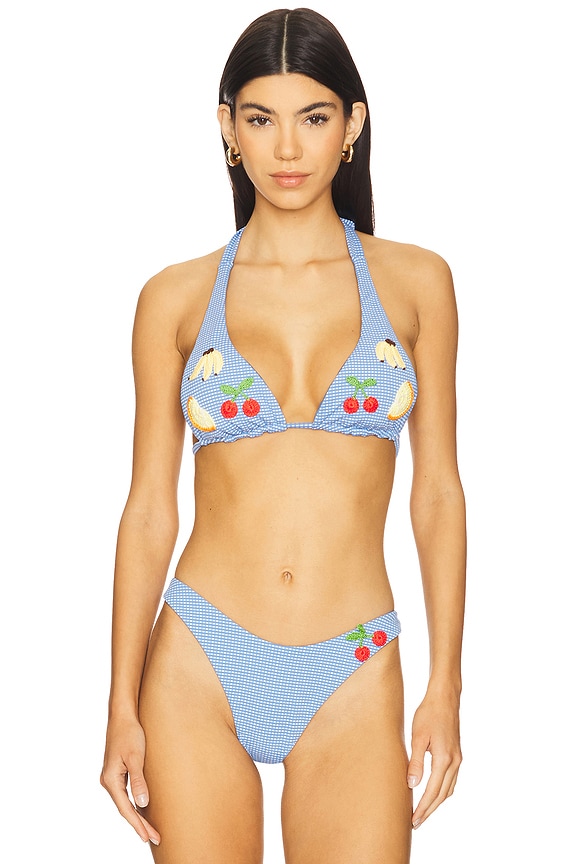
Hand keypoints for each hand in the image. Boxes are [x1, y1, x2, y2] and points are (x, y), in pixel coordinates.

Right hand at [100, 715, 160, 845]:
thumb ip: (138, 781)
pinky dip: (134, 803)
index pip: (125, 809)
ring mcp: (112, 776)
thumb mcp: (136, 757)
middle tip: (155, 838)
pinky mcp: (117, 771)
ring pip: (125, 802)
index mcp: (110, 779)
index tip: (149, 837)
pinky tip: (143, 808)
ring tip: (150, 829)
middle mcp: (108, 780)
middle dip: (139, 824)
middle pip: (125, 808)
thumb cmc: (130, 733)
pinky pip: (125, 794)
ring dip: (137, 815)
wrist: (123, 715)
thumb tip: (141, 804)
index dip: (138, 824)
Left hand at [407, 690, 461, 827]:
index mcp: (444, 759)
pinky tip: (433, 792)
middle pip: (442, 795)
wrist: (445, 698)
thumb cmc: (428, 714)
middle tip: (416, 822)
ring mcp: (458, 759)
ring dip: (436, 802)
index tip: (414, 820)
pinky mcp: (457, 754)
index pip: (432, 791)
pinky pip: (451, 780)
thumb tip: (412, 785)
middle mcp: (454, 762)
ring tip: (423, 811)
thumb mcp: (417, 736)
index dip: (423, 808)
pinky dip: (442, 791)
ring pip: (448, 789)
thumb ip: (416, 762)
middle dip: (429, 810)